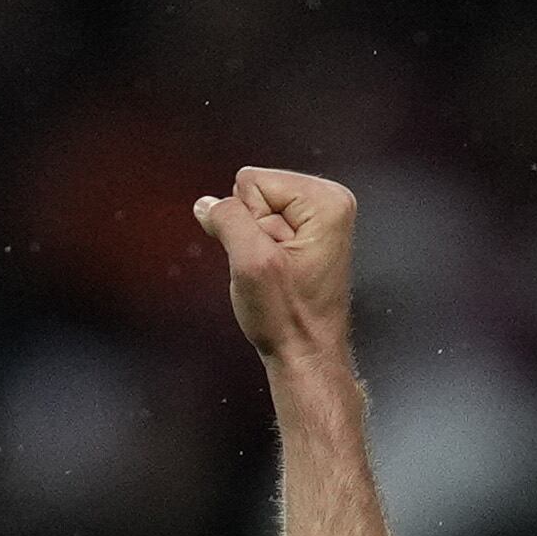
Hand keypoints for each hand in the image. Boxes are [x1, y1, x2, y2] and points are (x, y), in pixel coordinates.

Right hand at [194, 167, 357, 365]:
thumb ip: (228, 220)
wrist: (305, 354)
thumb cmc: (290, 319)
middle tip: (272, 266)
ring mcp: (317, 218)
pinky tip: (275, 273)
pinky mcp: (303, 234)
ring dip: (253, 243)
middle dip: (252, 231)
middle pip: (252, 191)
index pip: (251, 181)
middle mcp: (329, 203)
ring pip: (251, 210)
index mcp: (327, 201)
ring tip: (276, 272)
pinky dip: (258, 250)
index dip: (250, 221)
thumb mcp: (251, 262)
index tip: (271, 256)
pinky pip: (258, 226)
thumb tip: (208, 203)